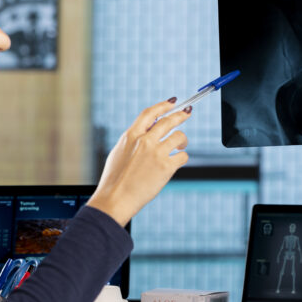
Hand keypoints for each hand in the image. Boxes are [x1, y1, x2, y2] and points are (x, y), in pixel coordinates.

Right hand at [88, 100, 190, 225]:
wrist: (116, 199)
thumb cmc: (114, 180)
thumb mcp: (119, 152)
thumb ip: (134, 141)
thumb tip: (148, 132)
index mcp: (131, 135)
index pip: (150, 113)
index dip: (163, 105)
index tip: (172, 102)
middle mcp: (145, 141)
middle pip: (169, 121)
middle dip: (181, 115)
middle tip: (187, 113)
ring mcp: (156, 153)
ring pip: (180, 136)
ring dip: (183, 140)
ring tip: (181, 146)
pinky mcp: (166, 167)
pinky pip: (182, 156)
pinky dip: (182, 157)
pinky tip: (177, 161)